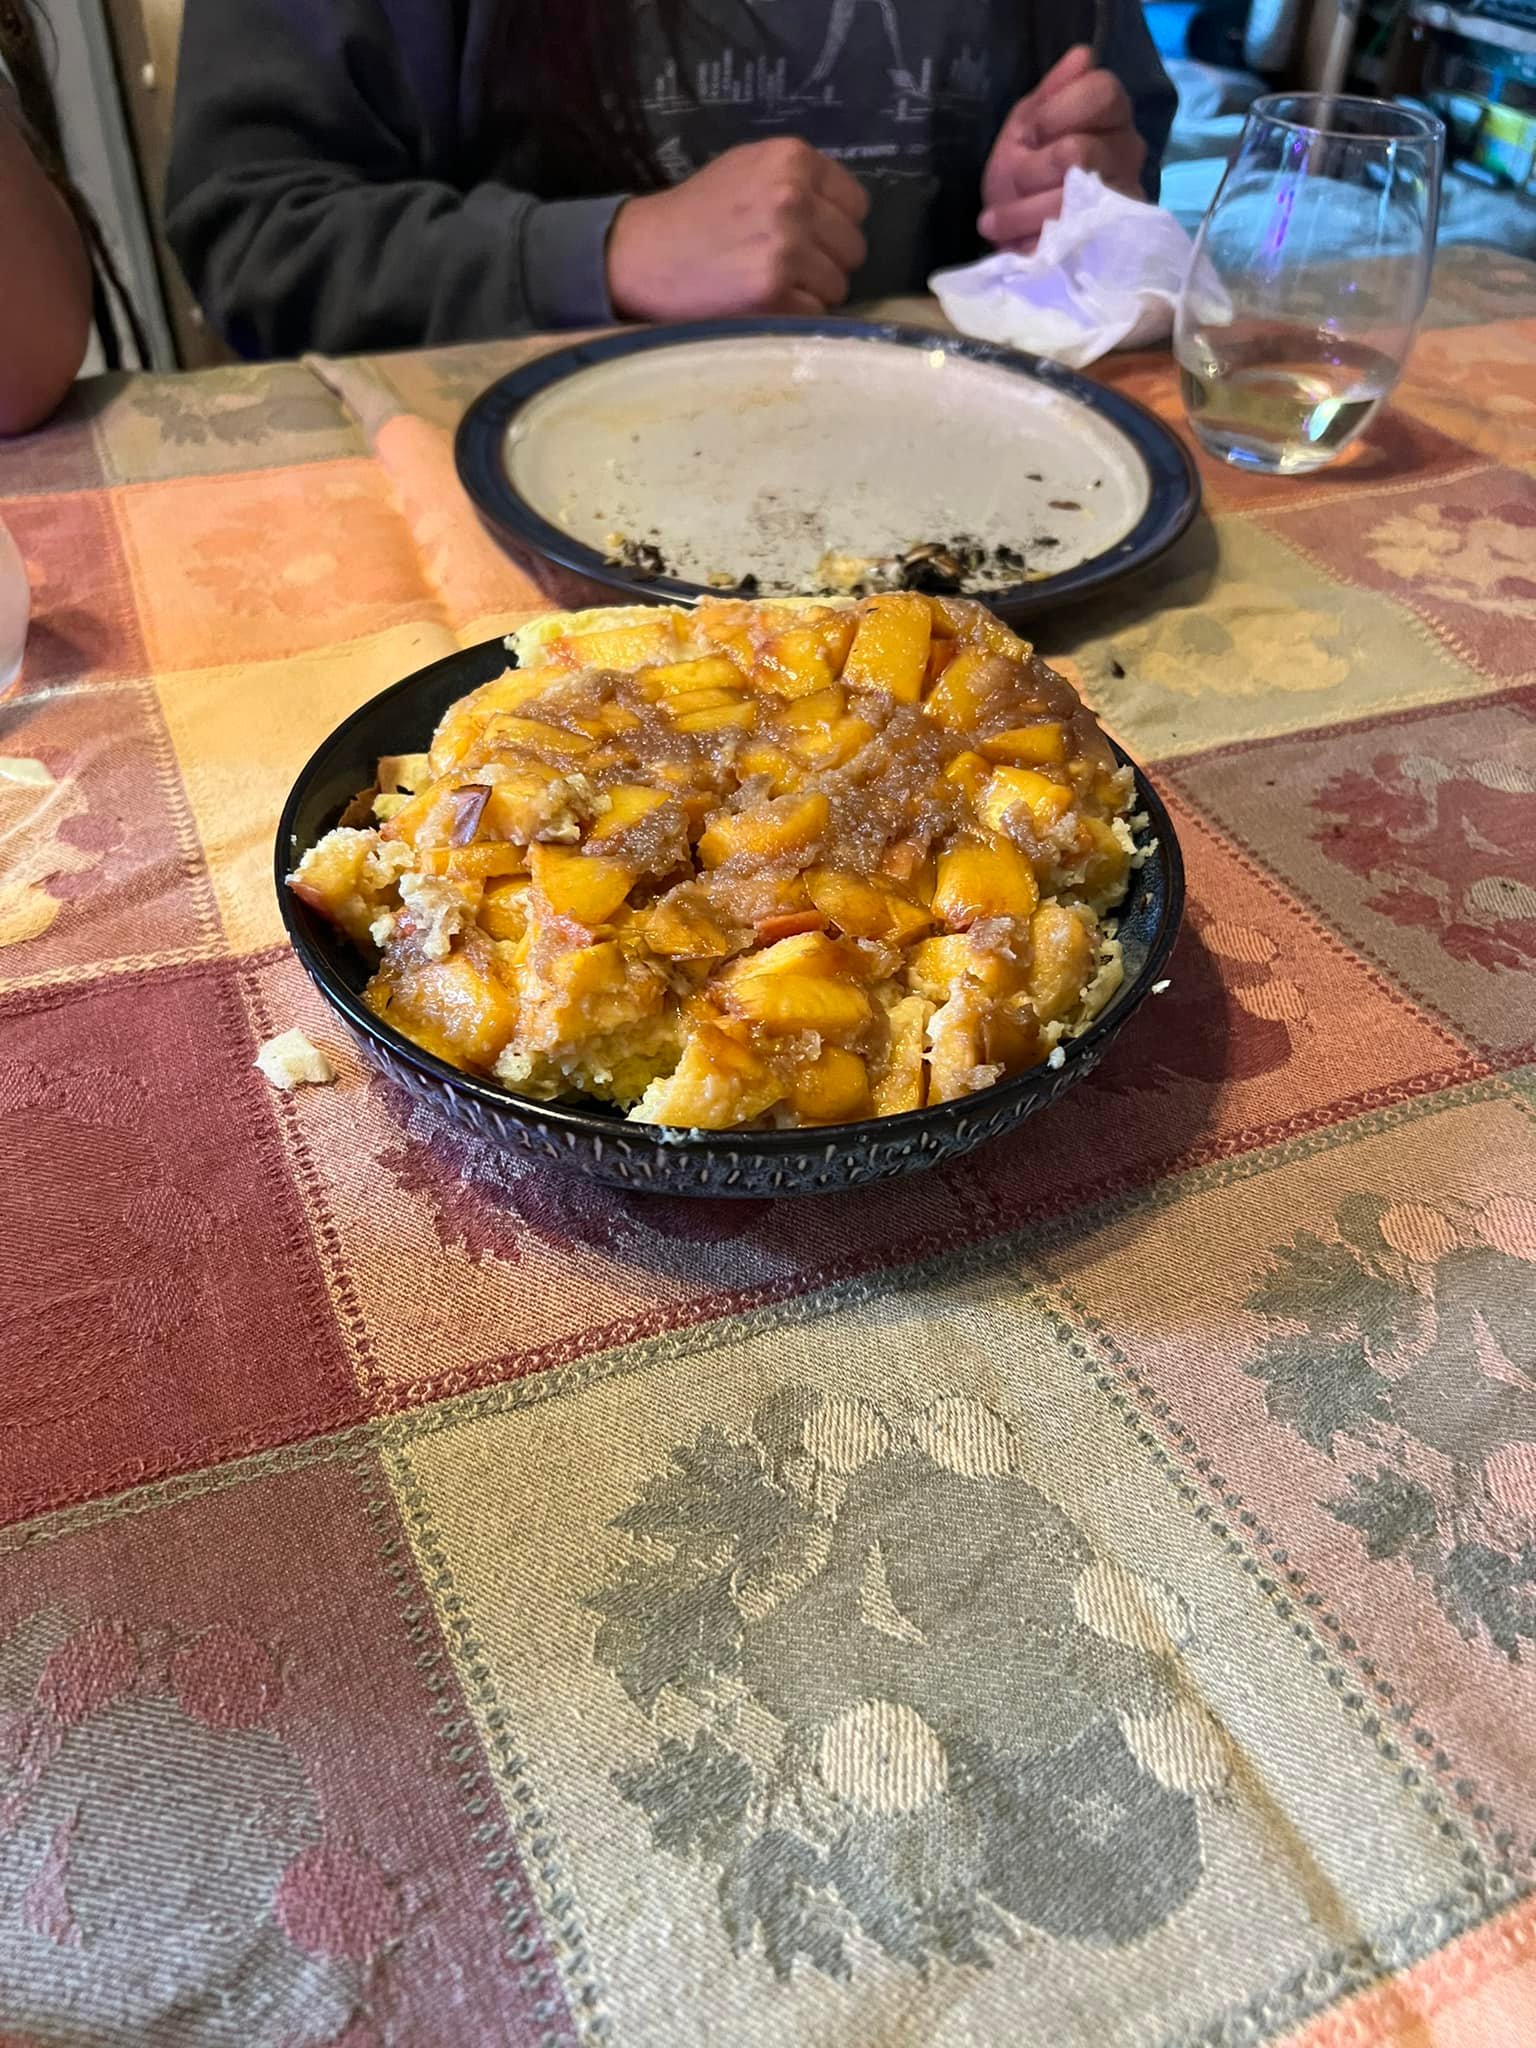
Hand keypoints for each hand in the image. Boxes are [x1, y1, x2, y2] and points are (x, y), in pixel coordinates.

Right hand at [607, 137, 868, 320]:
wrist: (645, 254)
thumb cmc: (698, 213)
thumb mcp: (748, 168)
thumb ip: (797, 179)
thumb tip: (844, 212)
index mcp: (793, 159)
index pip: (857, 204)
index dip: (835, 226)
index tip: (810, 236)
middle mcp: (794, 199)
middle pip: (853, 248)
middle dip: (827, 261)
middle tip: (789, 267)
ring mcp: (786, 248)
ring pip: (838, 284)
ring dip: (812, 292)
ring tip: (774, 285)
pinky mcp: (774, 293)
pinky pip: (816, 313)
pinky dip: (795, 316)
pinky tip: (764, 304)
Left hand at [979, 45, 1147, 253]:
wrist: (1018, 235)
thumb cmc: (1024, 174)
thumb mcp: (1027, 125)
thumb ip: (1052, 92)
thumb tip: (1082, 56)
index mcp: (1112, 115)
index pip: (1102, 92)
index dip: (1056, 113)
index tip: (1030, 134)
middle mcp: (1129, 152)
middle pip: (1079, 152)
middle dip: (1031, 171)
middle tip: (1014, 183)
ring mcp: (1125, 199)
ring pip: (1069, 199)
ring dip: (1021, 213)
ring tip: (999, 222)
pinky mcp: (1113, 243)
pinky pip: (1068, 238)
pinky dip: (1032, 240)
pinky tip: (1019, 243)